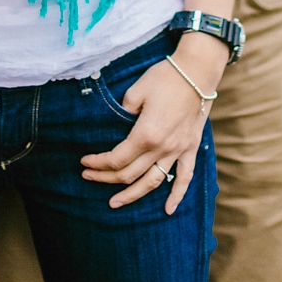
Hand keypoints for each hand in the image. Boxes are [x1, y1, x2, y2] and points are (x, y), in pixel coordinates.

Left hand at [80, 35, 228, 214]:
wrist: (197, 71)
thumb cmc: (165, 77)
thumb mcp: (136, 91)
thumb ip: (123, 111)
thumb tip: (117, 124)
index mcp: (145, 134)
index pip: (116, 158)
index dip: (98, 163)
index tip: (84, 161)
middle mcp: (161, 148)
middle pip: (129, 173)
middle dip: (106, 178)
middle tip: (89, 177)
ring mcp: (178, 150)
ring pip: (152, 182)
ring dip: (132, 195)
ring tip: (115, 202)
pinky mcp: (190, 148)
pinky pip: (185, 177)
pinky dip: (176, 195)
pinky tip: (168, 210)